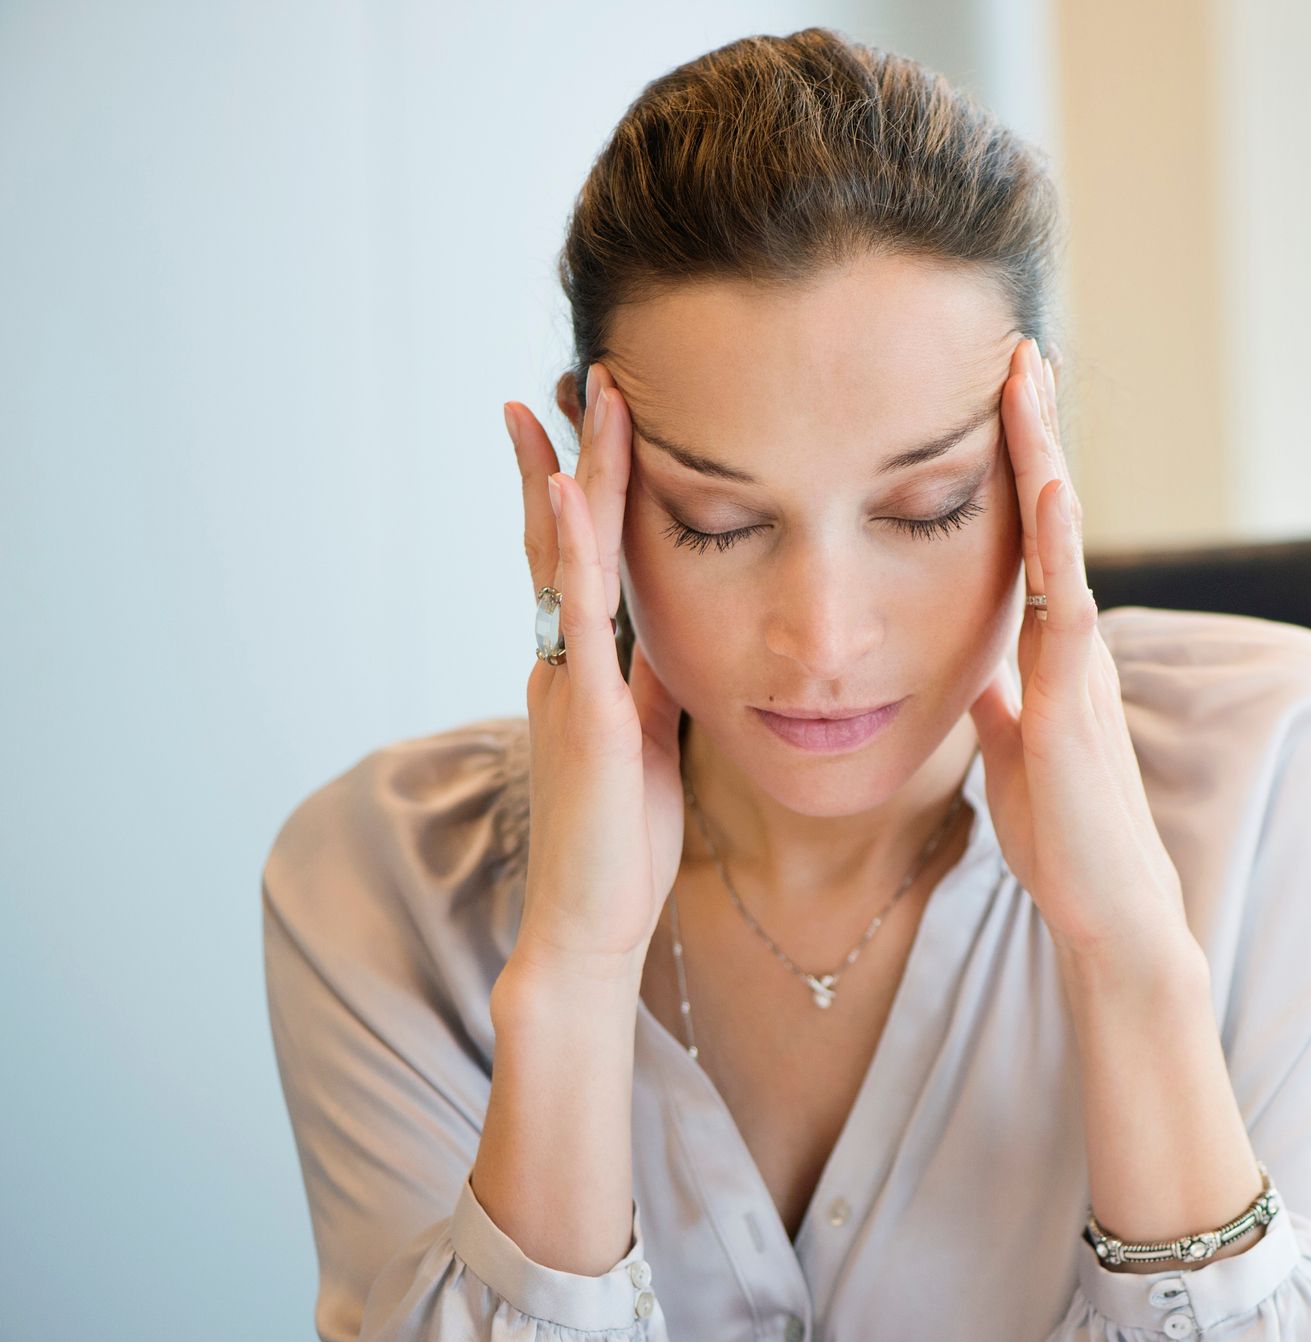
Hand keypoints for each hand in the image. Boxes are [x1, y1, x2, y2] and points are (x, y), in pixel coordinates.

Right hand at [501, 365, 684, 985]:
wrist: (591, 923)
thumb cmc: (622, 842)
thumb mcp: (648, 738)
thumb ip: (650, 681)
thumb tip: (674, 631)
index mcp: (586, 667)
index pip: (580, 558)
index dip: (581, 489)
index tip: (584, 419)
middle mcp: (565, 660)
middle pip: (562, 537)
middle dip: (565, 454)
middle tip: (573, 374)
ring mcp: (570, 680)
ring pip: (568, 557)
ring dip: (575, 473)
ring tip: (581, 396)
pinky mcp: (588, 712)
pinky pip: (577, 614)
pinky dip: (570, 548)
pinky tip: (565, 492)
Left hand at [966, 338, 1191, 963]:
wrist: (1107, 908)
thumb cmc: (1063, 838)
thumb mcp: (1013, 752)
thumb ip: (999, 703)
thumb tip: (974, 668)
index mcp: (1052, 649)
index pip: (1032, 538)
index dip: (1016, 468)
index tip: (1000, 399)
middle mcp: (1073, 639)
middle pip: (1052, 514)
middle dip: (1034, 432)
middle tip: (1020, 349)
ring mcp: (1079, 662)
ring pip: (1060, 537)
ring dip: (1043, 456)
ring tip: (1029, 379)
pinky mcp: (1075, 697)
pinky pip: (1066, 602)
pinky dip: (1060, 540)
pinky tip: (1053, 484)